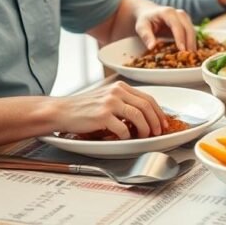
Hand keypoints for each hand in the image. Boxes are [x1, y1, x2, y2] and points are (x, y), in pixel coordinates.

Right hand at [53, 81, 167, 138]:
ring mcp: (110, 103)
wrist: (61, 111)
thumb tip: (145, 117)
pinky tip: (125, 138)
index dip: (159, 112)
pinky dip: (127, 136)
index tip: (163, 123)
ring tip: (144, 137)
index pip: (148, 98)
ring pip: (138, 116)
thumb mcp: (106, 98)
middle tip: (158, 132)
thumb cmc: (83, 108)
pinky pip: (123, 128)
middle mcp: (117, 92)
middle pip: (146, 106)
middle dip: (156, 121)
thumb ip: (124, 102)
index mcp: (120, 87)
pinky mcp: (102, 115)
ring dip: (145, 129)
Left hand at [134, 4, 194, 51]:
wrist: (149, 13)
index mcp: (168, 13)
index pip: (176, 25)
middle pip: (188, 28)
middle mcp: (179, 14)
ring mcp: (185, 18)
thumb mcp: (141, 27)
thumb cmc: (145, 20)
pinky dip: (192, 43)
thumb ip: (146, 36)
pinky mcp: (187, 23)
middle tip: (189, 56)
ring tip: (191, 57)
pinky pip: (192, 33)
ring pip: (193, 31)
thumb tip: (152, 47)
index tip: (182, 50)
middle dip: (190, 42)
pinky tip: (190, 53)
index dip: (180, 38)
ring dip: (193, 44)